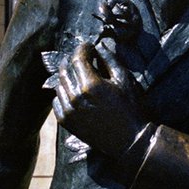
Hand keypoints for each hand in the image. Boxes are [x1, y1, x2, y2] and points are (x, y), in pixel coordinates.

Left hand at [54, 38, 147, 158]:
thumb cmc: (132, 110)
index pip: (77, 57)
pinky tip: (73, 92)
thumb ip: (110, 60)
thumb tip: (99, 46)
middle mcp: (75, 97)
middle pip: (65, 69)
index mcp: (91, 85)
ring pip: (59, 84)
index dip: (82, 48)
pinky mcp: (66, 122)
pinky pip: (56, 101)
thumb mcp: (125, 81)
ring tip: (78, 74)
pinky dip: (62, 93)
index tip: (88, 46)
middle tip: (81, 57)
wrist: (130, 142)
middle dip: (73, 59)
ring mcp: (69, 111)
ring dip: (67, 75)